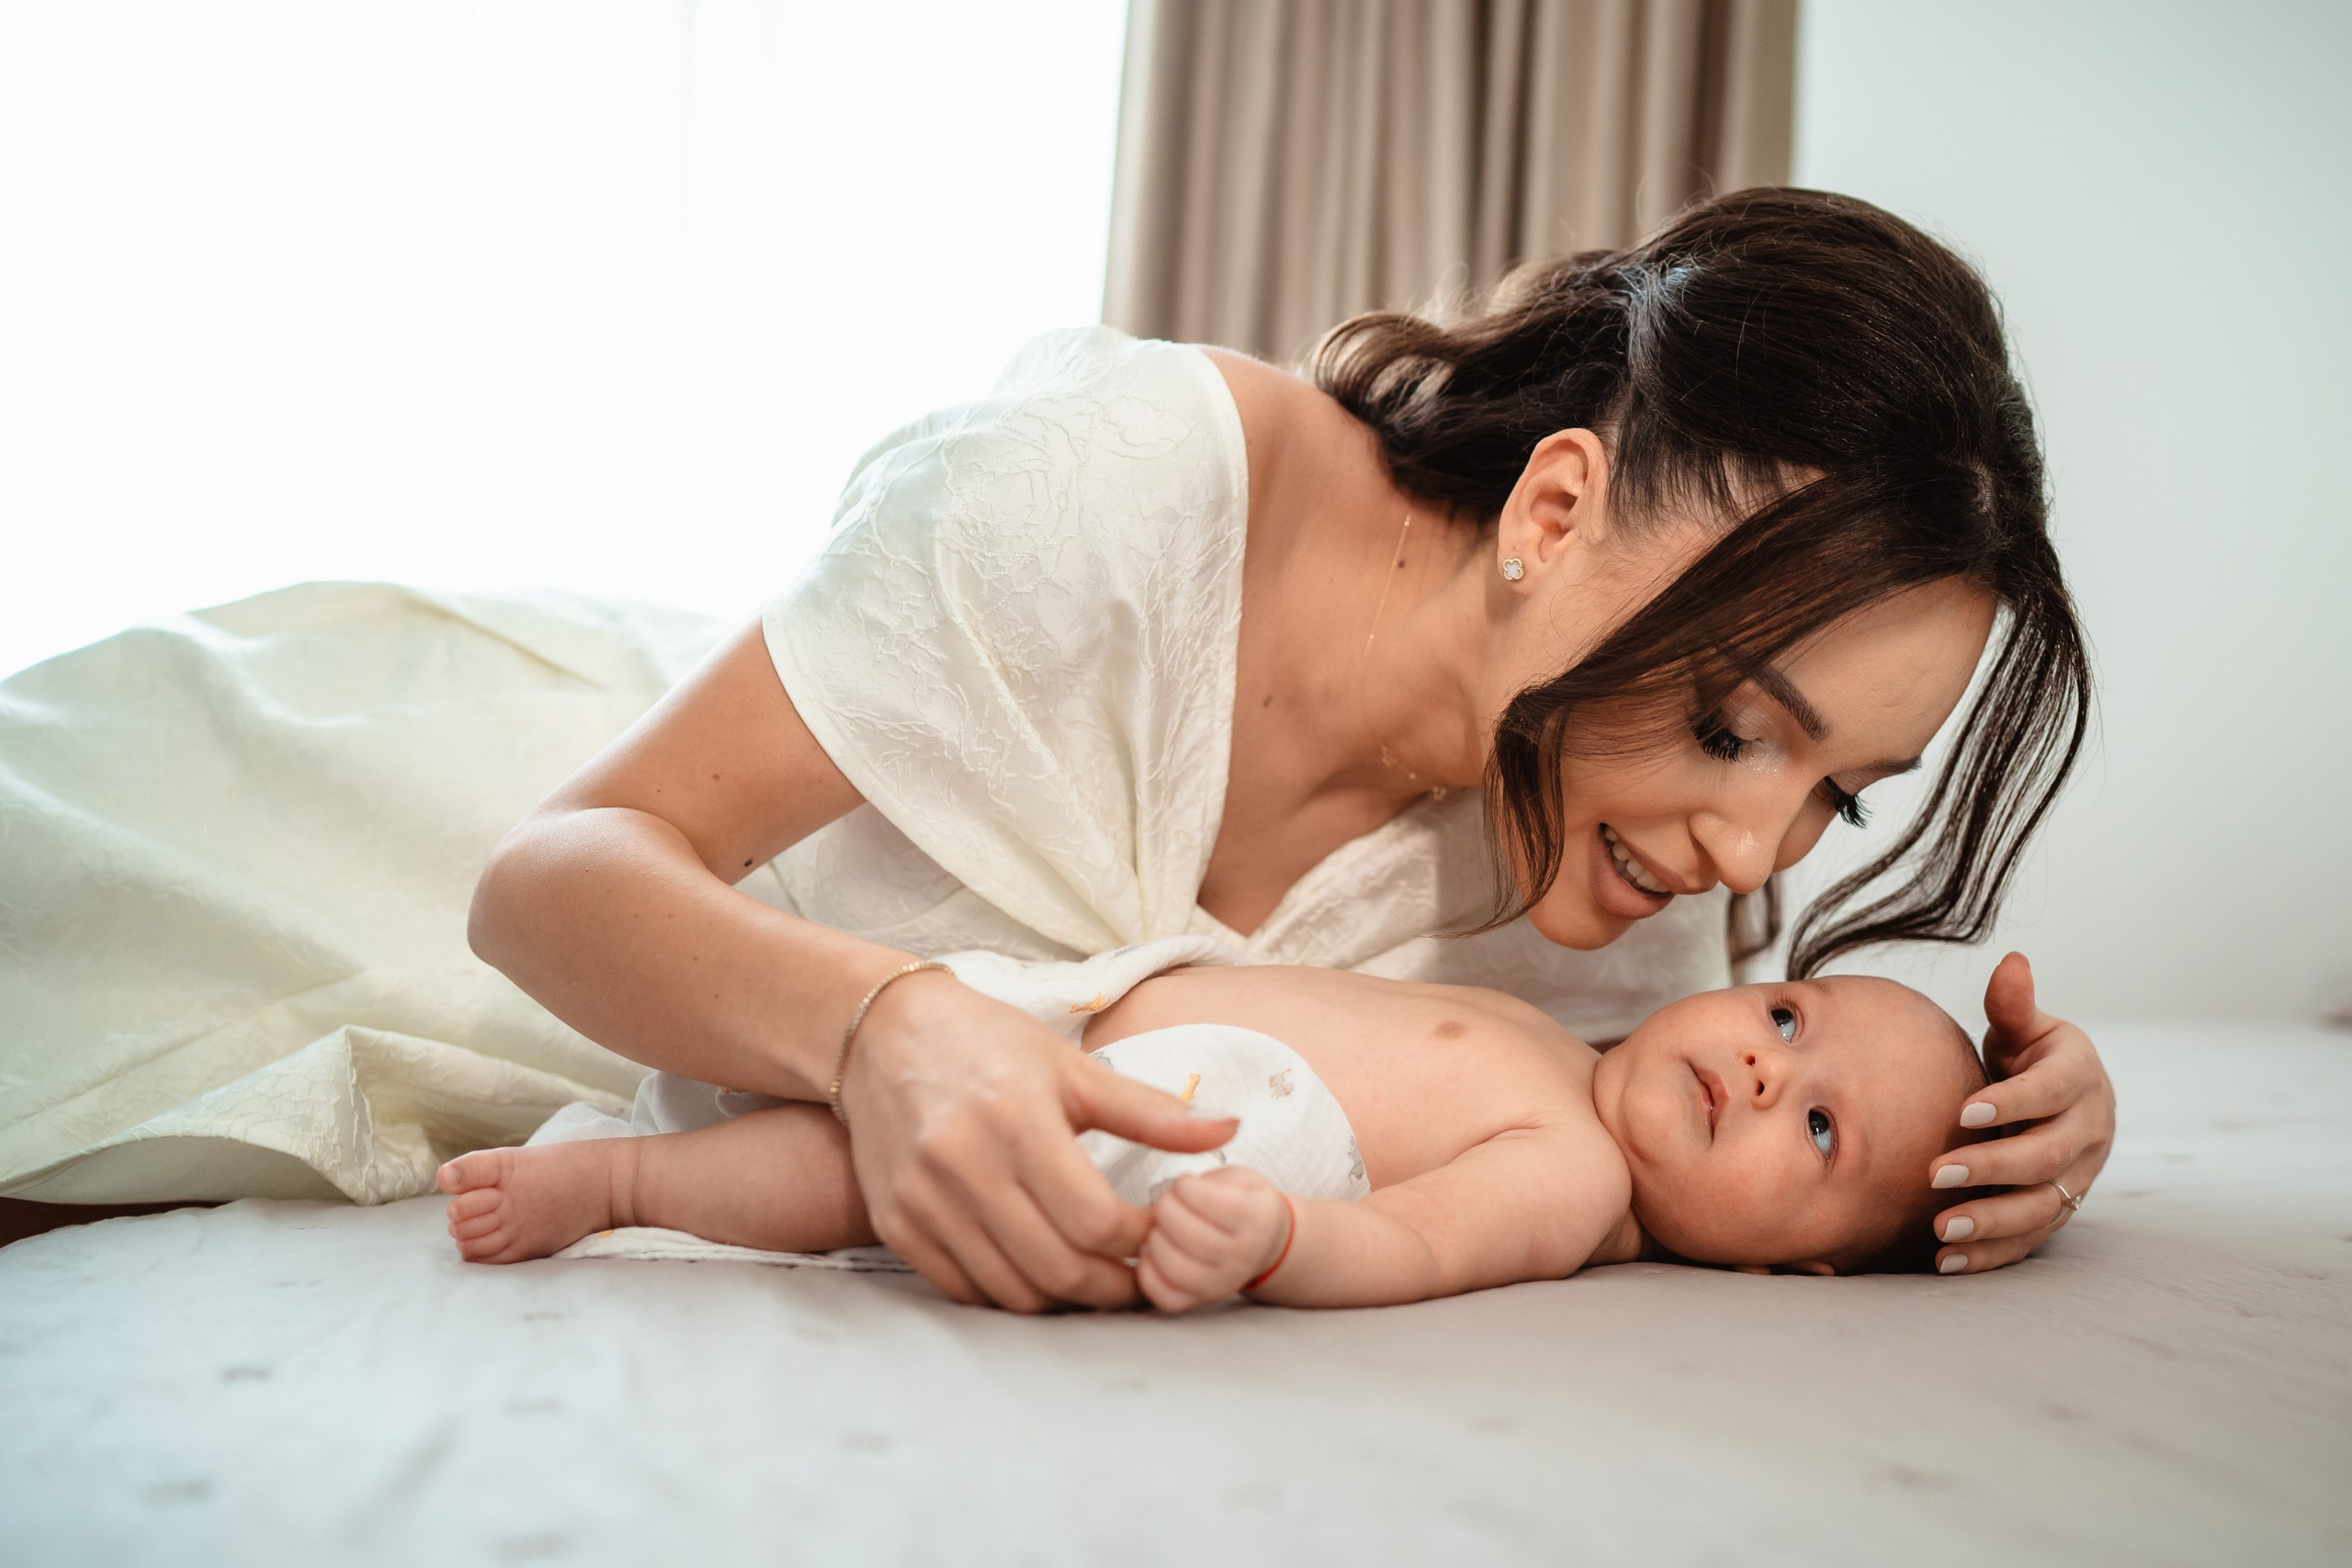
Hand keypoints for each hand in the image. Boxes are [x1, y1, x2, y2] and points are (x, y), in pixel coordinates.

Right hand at [838, 971, 1238, 1312]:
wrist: (880, 1036)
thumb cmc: (987, 1043)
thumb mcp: (1072, 1066)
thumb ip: (1150, 1110)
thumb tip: (1229, 1129)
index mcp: (1017, 1121)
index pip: (1095, 1221)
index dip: (1139, 1241)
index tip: (1159, 1230)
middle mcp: (964, 1167)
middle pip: (1058, 1269)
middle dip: (1114, 1286)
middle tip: (1142, 1277)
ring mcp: (924, 1201)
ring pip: (1013, 1291)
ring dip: (1065, 1300)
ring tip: (1096, 1279)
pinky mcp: (895, 1223)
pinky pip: (963, 1289)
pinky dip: (1008, 1293)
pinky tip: (1037, 1271)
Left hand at [1136, 1167, 1290, 1312]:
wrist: (1266, 1244)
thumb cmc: (1246, 1207)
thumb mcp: (1242, 1179)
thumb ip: (1211, 1181)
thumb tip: (1174, 1193)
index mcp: (1257, 1219)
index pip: (1212, 1204)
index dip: (1186, 1187)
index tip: (1183, 1183)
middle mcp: (1243, 1256)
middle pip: (1190, 1235)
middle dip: (1166, 1209)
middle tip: (1166, 1201)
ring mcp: (1223, 1282)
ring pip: (1176, 1268)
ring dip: (1155, 1241)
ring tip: (1159, 1227)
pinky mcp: (1202, 1299)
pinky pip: (1167, 1298)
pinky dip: (1149, 1274)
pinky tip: (1152, 1253)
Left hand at [1929, 952, 2115, 1274]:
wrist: (2061, 1101)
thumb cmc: (2031, 1057)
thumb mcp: (2027, 1029)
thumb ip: (2013, 1006)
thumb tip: (2011, 962)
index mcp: (2081, 1080)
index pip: (2050, 1094)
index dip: (2011, 1102)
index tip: (1963, 1112)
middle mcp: (2088, 1132)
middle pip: (2044, 1157)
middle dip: (1991, 1168)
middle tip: (1936, 1173)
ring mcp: (2077, 1178)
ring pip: (2039, 1208)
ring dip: (1990, 1222)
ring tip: (1940, 1231)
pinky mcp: (2058, 1209)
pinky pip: (2029, 1240)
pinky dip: (1990, 1255)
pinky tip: (1946, 1263)